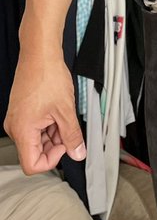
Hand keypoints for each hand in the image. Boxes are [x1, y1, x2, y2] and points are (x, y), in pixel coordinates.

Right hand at [4, 51, 85, 174]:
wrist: (39, 54)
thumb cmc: (47, 75)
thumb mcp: (66, 110)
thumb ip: (72, 136)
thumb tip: (78, 153)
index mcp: (22, 130)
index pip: (32, 165)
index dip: (52, 159)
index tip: (64, 145)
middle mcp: (15, 127)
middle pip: (34, 152)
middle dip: (54, 145)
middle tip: (67, 127)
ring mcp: (17, 120)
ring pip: (36, 140)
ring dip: (52, 134)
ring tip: (62, 115)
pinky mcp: (20, 113)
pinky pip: (34, 128)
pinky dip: (48, 125)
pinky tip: (56, 112)